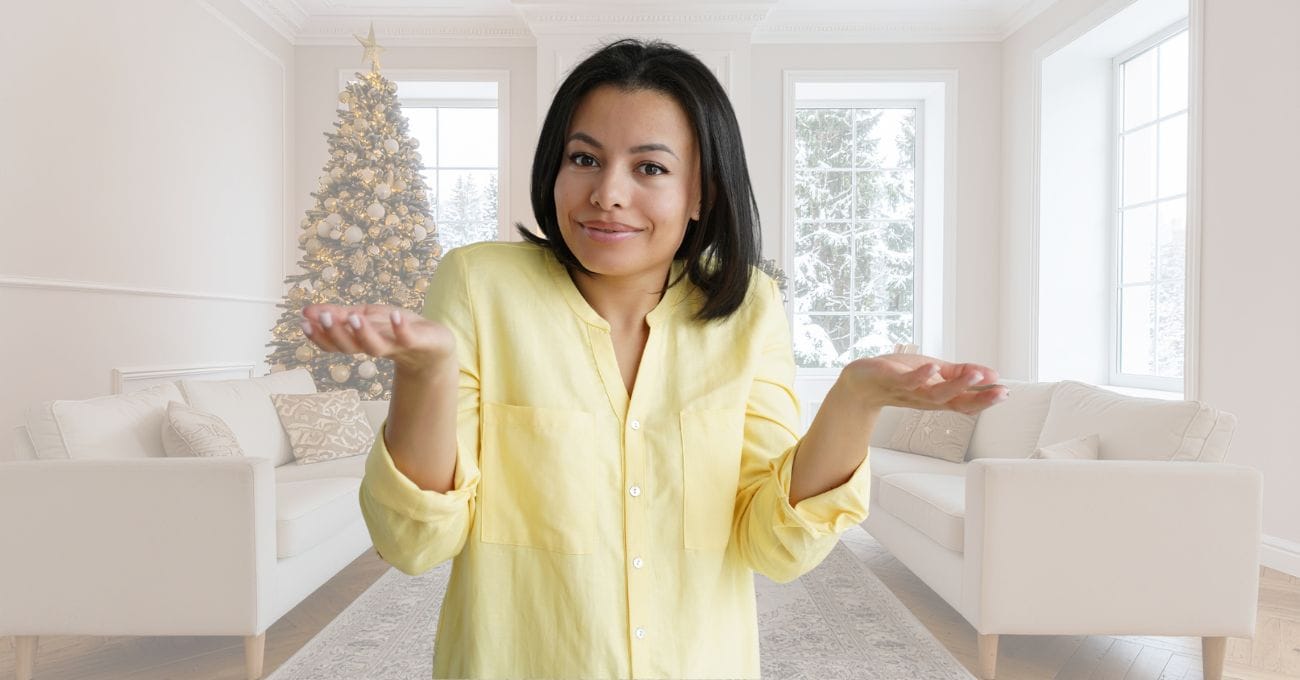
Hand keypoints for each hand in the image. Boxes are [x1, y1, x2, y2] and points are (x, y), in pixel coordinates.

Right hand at [299, 303, 454, 374]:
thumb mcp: (365, 317)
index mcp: (360, 342)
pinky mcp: (418, 342)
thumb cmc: (396, 330)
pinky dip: (401, 328)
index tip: (303, 322)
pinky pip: (408, 338)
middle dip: (336, 333)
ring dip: (363, 333)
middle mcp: (375, 347)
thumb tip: (306, 311)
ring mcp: (396, 346)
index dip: (319, 336)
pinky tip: (396, 315)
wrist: (434, 345)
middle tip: (323, 318)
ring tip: (354, 317)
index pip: (334, 344)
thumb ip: (339, 315)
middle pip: (351, 347)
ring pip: (376, 347)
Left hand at [841, 353, 1008, 414]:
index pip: (967, 402)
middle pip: (957, 403)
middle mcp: (927, 398)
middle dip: (980, 399)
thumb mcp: (935, 373)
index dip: (987, 400)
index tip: (1006, 392)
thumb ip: (961, 374)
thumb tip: (992, 374)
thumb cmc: (900, 376)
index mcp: (939, 397)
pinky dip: (922, 376)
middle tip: (1000, 391)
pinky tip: (933, 367)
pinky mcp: (893, 380)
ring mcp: (911, 391)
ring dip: (957, 385)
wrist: (862, 382)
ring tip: (974, 375)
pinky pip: (909, 381)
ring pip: (937, 394)